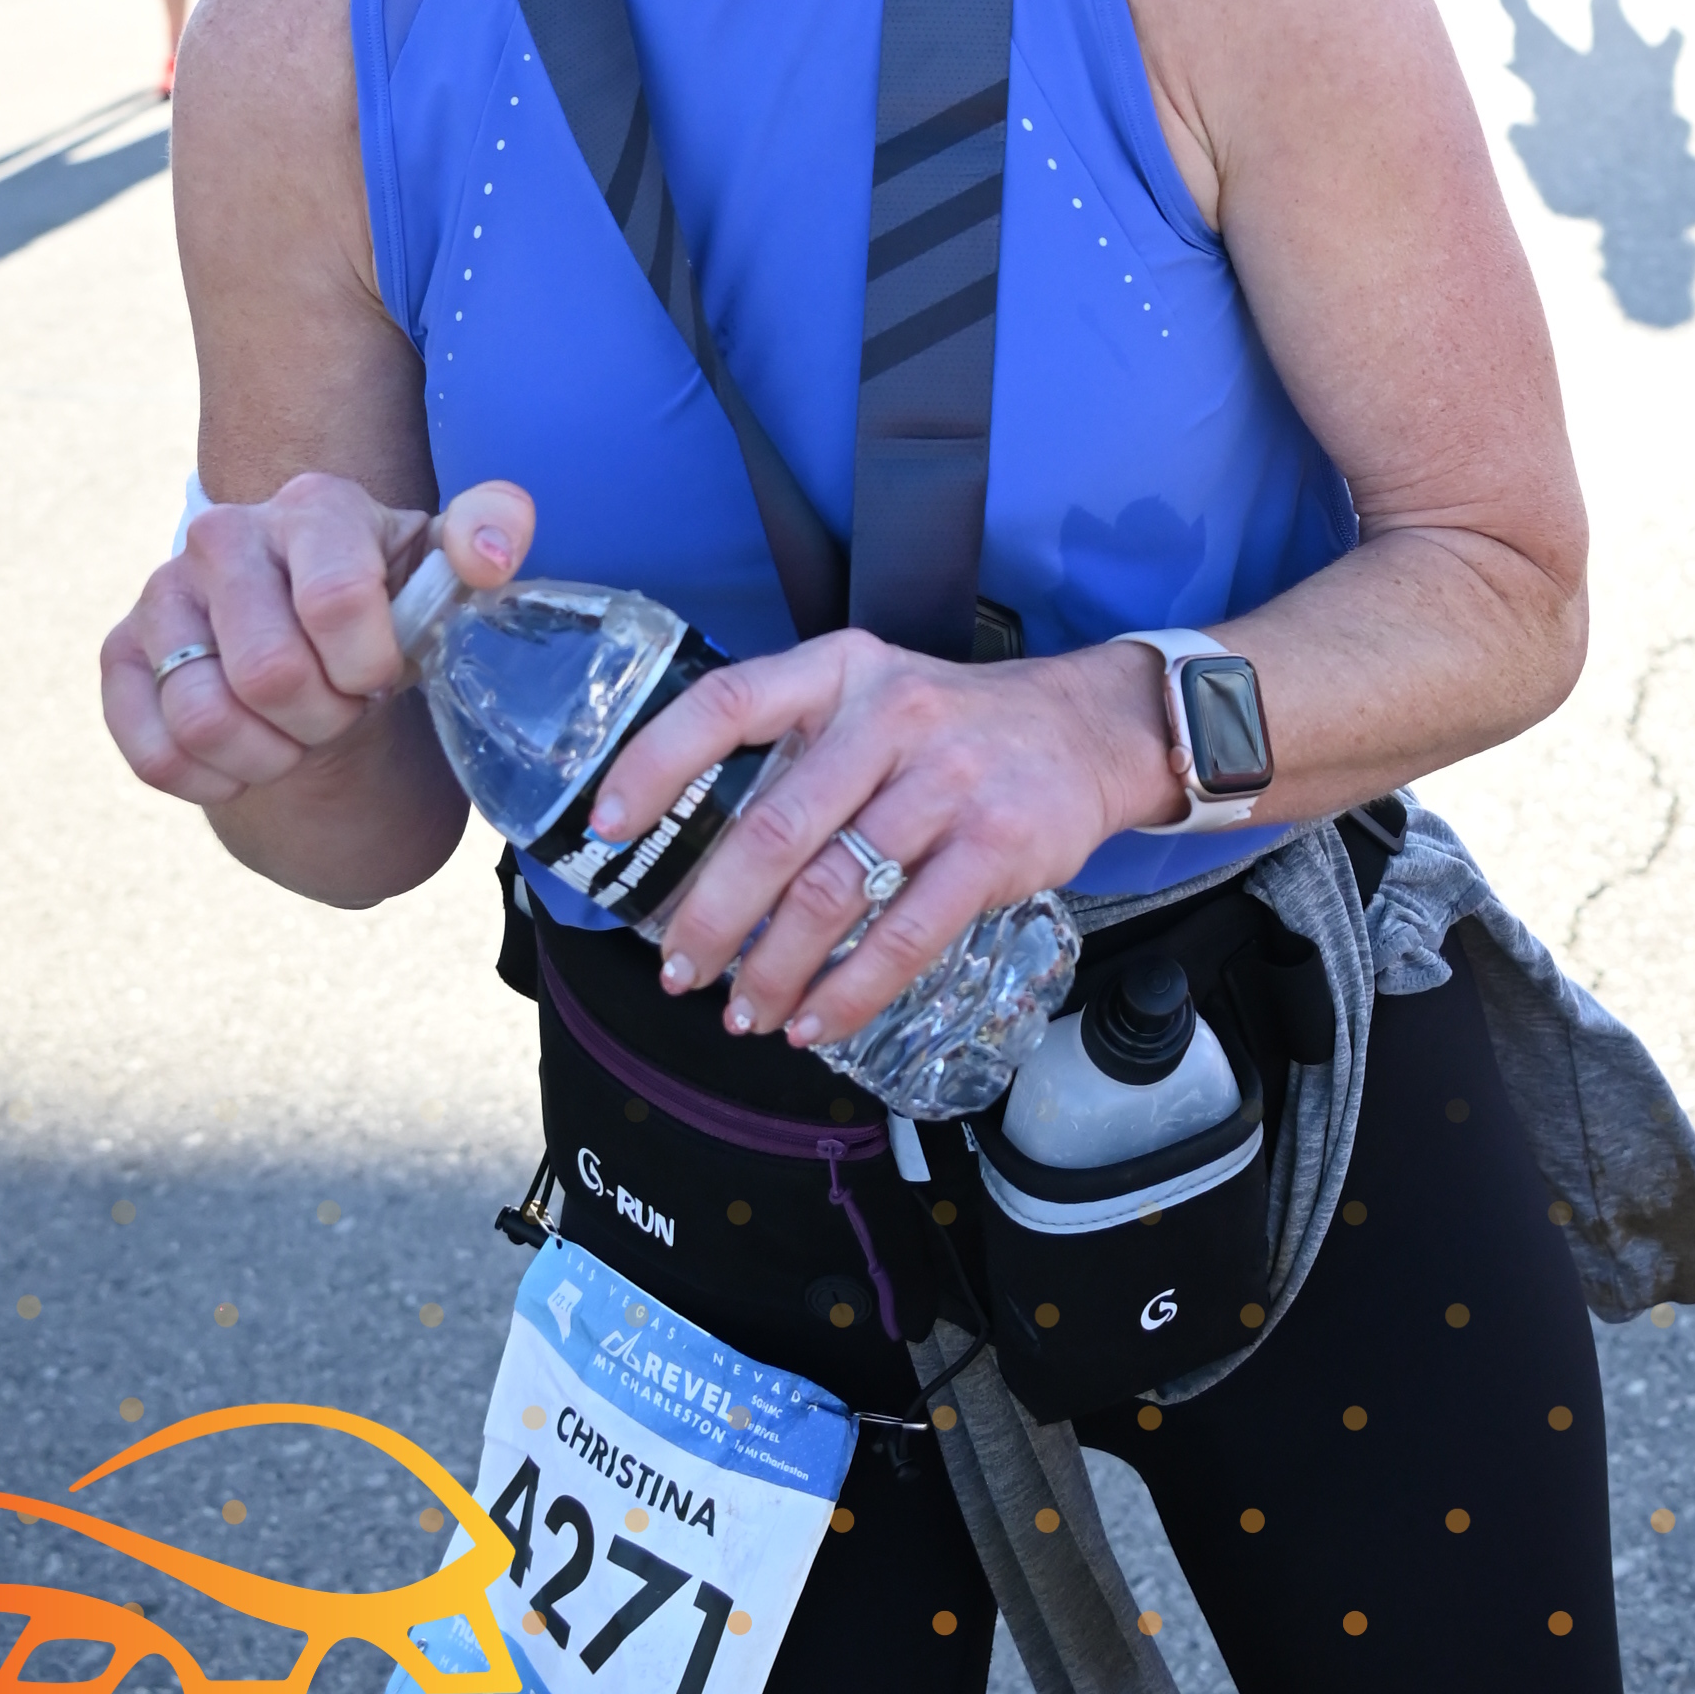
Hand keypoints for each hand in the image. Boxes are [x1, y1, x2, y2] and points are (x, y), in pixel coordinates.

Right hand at [99, 471, 534, 812]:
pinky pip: (153, 753)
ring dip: (268, 755)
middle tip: (339, 707)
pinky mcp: (118, 653)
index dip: (367, 666)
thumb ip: (491, 534)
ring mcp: (161, 593)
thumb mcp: (447, 571)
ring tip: (295, 730)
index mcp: (314, 506)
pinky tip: (245, 756)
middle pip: (268, 673)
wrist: (315, 645)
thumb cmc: (388, 605)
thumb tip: (486, 557)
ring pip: (203, 720)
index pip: (335, 601)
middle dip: (321, 718)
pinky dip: (209, 780)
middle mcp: (223, 535)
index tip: (382, 672)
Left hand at [590, 629, 1180, 1046]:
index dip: (657, 763)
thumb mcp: (875, 698)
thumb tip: (695, 848)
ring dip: (774, 968)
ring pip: (833, 892)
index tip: (604, 826)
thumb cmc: (955, 728)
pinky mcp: (995, 845)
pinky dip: (850, 990)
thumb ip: (798, 751)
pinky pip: (906, 934)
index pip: (727, 703)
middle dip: (710, 914)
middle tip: (677, 969)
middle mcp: (890, 717)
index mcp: (841, 672)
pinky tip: (817, 1021)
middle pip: (772, 827)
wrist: (1091, 730)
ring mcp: (947, 781)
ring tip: (743, 1012)